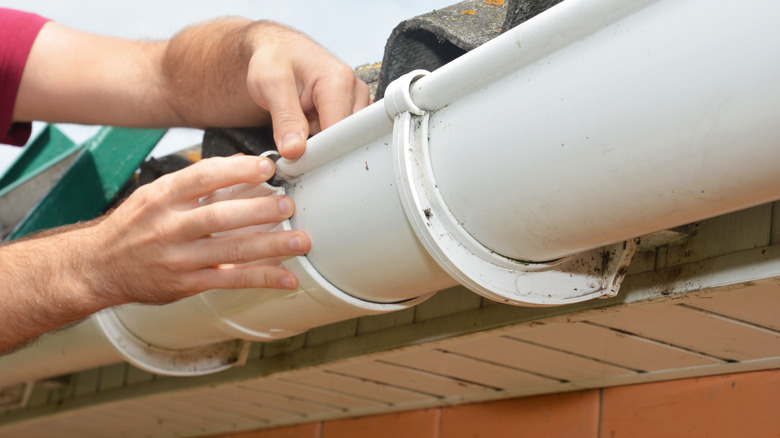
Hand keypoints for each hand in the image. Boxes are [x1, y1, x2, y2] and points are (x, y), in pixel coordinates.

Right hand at [87, 155, 310, 304]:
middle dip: (259, 210)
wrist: (96, 267)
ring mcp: (178, 258)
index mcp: (161, 197)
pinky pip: (230, 281)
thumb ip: (194, 185)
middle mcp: (169, 227)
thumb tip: (243, 167)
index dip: (236, 170)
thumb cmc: (133, 227)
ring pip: (230, 250)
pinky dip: (262, 278)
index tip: (266, 167)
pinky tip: (287, 277)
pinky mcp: (186, 284)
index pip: (202, 177)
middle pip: (219, 216)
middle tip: (289, 204)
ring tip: (300, 240)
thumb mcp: (154, 196)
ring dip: (270, 246)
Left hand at [242, 21, 371, 158]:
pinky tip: (313, 126)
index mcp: (339, 80)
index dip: (319, 151)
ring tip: (304, 127)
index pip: (339, 132)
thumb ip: (284, 118)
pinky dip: (328, 138)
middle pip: (347, 138)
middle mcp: (355, 89)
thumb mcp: (269, 84)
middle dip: (322, 148)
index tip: (299, 160)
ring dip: (325, 142)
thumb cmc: (274, 60)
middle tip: (297, 144)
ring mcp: (357, 100)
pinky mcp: (354, 109)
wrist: (278, 51)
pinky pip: (345, 136)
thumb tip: (295, 150)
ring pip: (347, 140)